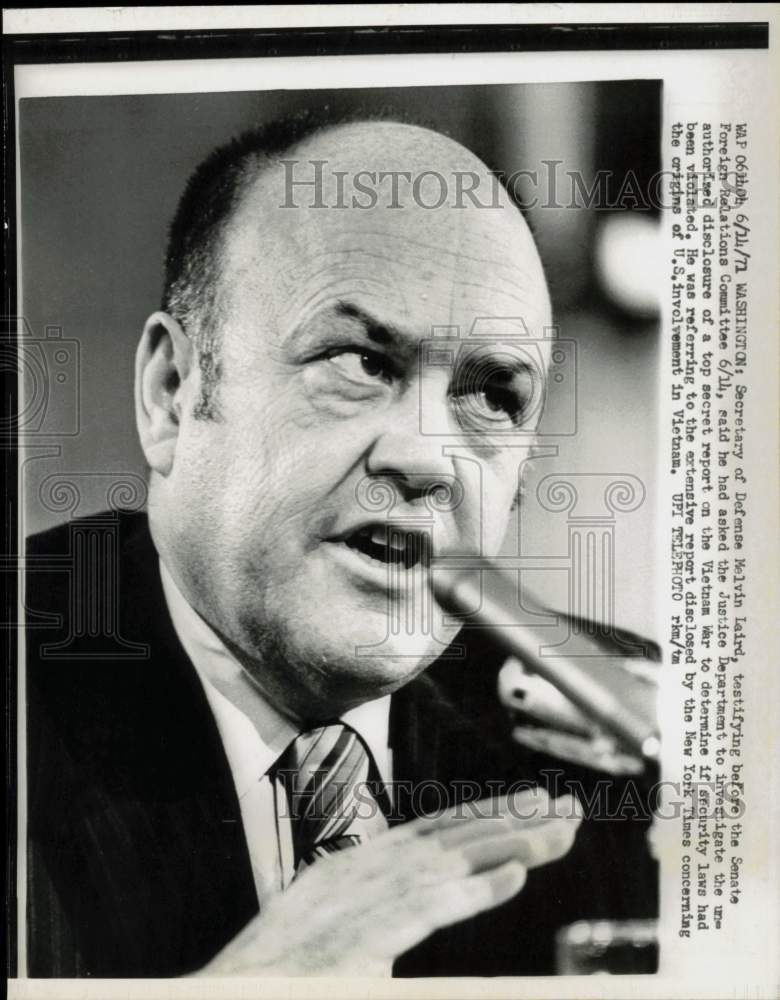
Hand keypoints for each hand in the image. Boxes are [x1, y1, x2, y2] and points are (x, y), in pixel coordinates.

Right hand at [200, 788, 581, 976]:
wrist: (224, 995)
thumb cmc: (280, 973)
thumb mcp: (335, 928)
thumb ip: (383, 912)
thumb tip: (424, 900)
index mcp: (358, 867)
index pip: (436, 830)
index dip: (490, 815)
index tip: (537, 807)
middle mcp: (362, 872)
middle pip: (450, 835)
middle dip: (513, 820)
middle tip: (569, 810)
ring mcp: (359, 902)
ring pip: (449, 862)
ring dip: (508, 845)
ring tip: (558, 834)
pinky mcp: (358, 939)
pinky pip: (425, 908)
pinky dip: (472, 890)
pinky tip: (513, 876)